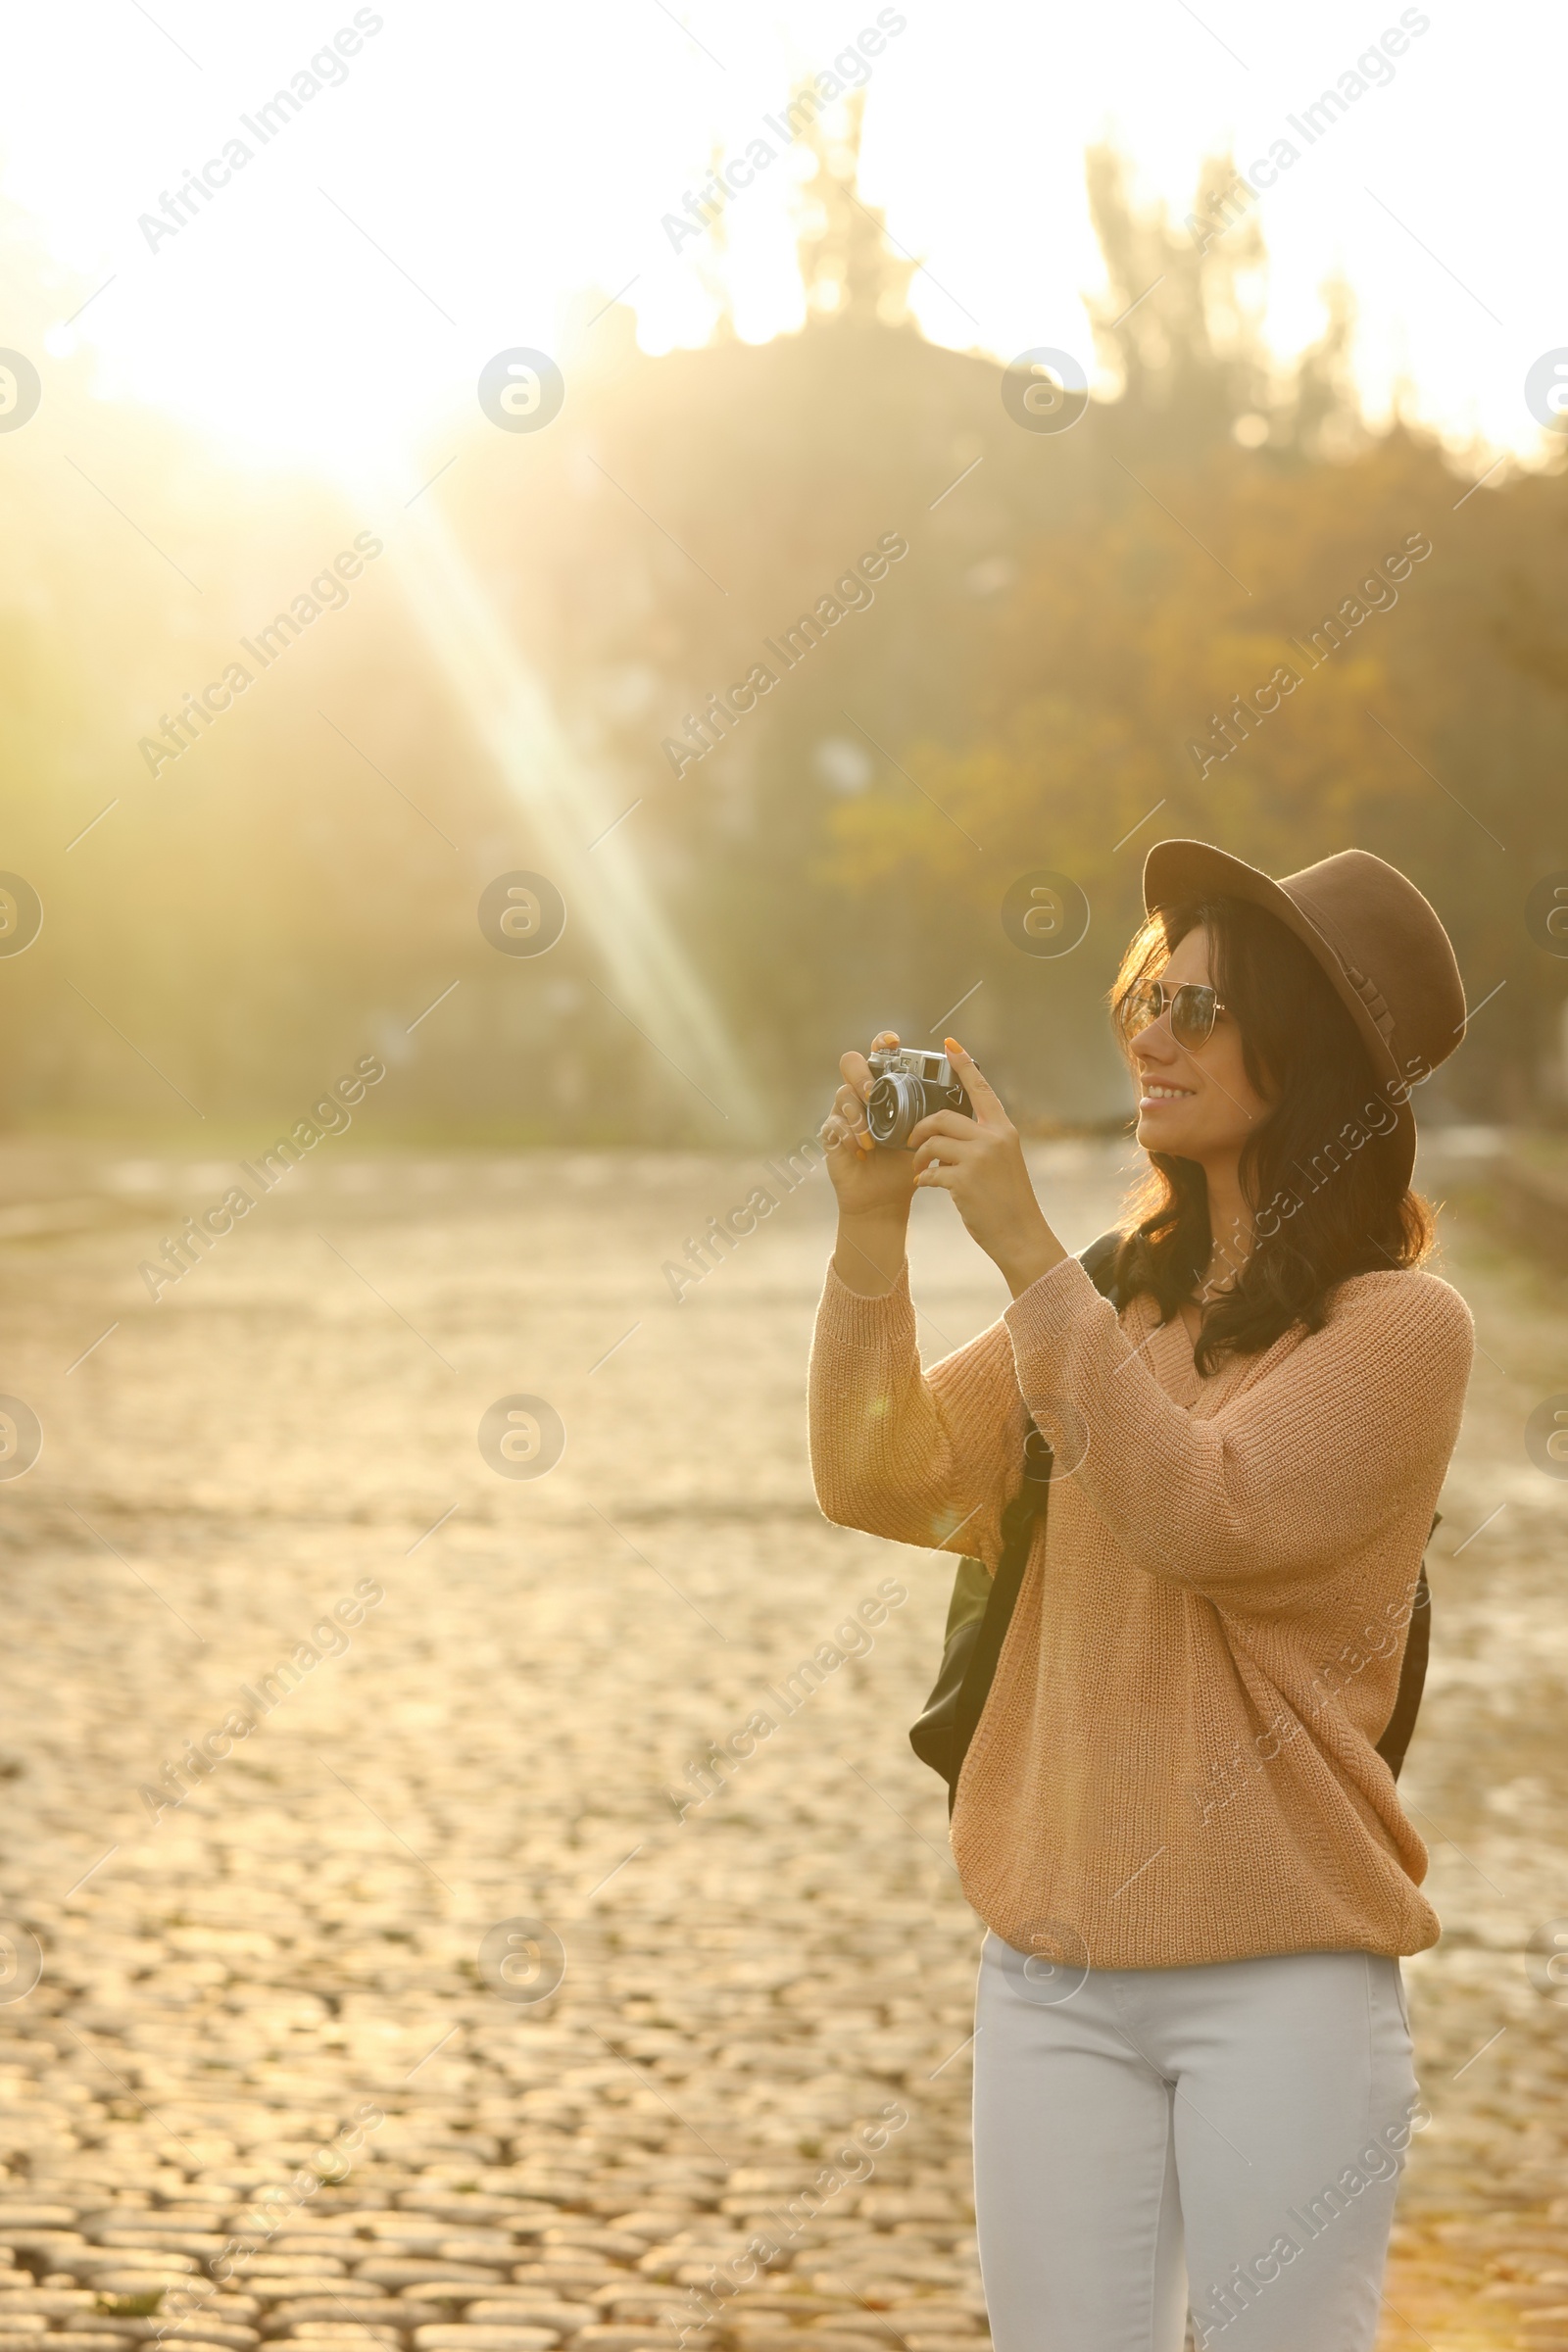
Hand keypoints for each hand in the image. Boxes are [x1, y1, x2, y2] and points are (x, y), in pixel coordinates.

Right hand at [822, 1031, 916, 1295]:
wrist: (886, 1200)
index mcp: (888, 1091)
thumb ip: (940, 1109)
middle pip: (852, 1063)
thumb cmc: (906, 1166)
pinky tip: (863, 1150)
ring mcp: (845, 1114)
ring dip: (857, 1112)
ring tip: (871, 1136)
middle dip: (862, 1074)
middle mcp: (864, 1097)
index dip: (883, 1043)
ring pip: (841, 1094)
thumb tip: (969, 1082)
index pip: (881, 1055)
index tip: (894, 1042)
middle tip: (874, 1093)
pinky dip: (849, 1135)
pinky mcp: (832, 1135)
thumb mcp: (928, 1135)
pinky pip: (832, 1124)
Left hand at [908, 1039, 1065, 1297]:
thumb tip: (950, 1132)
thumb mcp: (1004, 1161)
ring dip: (920, 1155)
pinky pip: (930, 1171)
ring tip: (920, 1167)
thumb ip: (984, 1141)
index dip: (964, 1065)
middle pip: (943, 1117)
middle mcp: (993, 1139)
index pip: (981, 1089)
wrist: (1021, 1235)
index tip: (951, 1044)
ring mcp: (979, 1159)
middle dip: (921, 1128)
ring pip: (933, 1142)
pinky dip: (922, 1177)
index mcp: (1004, 1130)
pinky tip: (925, 1184)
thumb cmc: (1009, 1201)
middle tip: (913, 1141)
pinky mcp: (964, 1181)